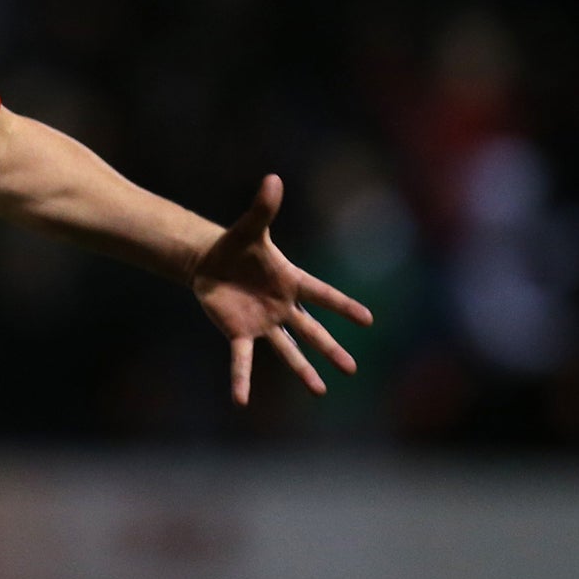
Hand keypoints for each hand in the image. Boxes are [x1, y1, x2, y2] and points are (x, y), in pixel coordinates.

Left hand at [192, 174, 372, 405]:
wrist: (210, 262)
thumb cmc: (236, 245)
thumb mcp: (249, 227)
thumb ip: (263, 207)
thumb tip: (272, 178)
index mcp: (290, 281)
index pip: (323, 294)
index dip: (344, 306)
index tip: (368, 319)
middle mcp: (282, 307)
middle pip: (312, 331)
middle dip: (331, 349)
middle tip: (352, 369)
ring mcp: (264, 323)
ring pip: (288, 351)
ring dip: (303, 371)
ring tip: (320, 392)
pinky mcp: (240, 333)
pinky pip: (242, 360)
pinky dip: (241, 379)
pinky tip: (241, 401)